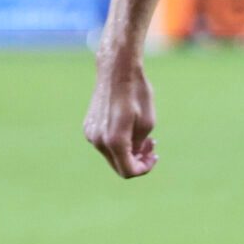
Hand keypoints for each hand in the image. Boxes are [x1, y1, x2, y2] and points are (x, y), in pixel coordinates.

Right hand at [84, 56, 156, 177]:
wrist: (117, 72)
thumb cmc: (137, 95)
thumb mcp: (148, 123)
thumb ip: (140, 146)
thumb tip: (133, 155)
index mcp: (114, 141)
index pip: (128, 171)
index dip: (144, 169)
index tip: (155, 156)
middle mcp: (98, 140)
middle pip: (119, 166)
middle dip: (137, 160)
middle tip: (152, 146)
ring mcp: (90, 134)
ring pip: (112, 155)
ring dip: (129, 151)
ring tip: (145, 137)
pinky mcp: (88, 126)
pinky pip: (105, 144)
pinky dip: (118, 143)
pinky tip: (130, 130)